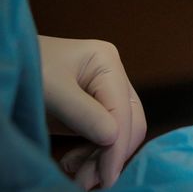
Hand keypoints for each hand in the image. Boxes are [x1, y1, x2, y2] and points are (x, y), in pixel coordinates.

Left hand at [38, 36, 146, 188]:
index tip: (105, 178)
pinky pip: (104, 136)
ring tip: (79, 176)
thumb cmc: (24, 69)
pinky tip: (73, 163)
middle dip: (112, 154)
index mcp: (107, 63)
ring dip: (102, 159)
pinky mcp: (92, 109)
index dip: (117, 146)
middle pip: (129, 121)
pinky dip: (92, 155)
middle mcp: (112, 77)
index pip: (123, 111)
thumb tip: (113, 140)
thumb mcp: (51, 91)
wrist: (4, 66)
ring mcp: (103, 93)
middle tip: (89, 182)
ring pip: (119, 132)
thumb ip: (83, 114)